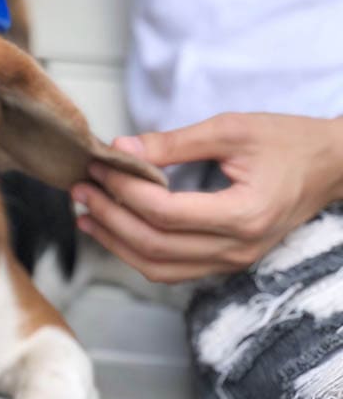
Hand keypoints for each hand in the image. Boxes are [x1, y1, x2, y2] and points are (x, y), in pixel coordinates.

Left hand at [71, 113, 342, 282]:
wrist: (328, 166)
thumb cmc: (286, 142)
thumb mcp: (230, 130)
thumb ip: (173, 143)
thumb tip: (120, 148)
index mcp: (243, 214)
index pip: (165, 212)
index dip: (124, 190)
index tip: (98, 167)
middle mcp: (238, 248)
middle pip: (155, 245)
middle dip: (109, 217)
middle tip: (80, 190)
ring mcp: (233, 261)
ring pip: (159, 267)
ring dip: (116, 243)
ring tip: (85, 215)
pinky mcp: (225, 260)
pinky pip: (172, 269)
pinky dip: (137, 252)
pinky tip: (114, 230)